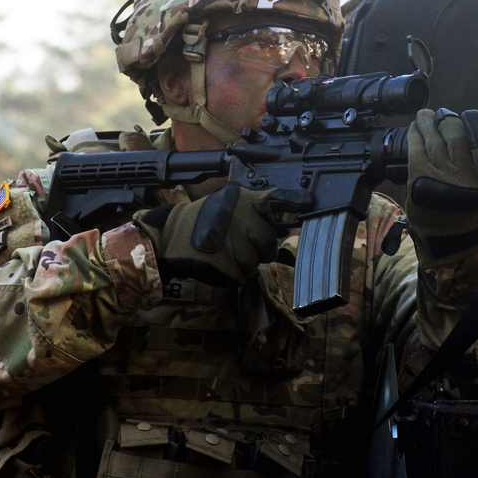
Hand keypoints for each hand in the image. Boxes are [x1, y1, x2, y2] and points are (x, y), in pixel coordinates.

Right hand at [133, 184, 312, 286]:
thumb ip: (253, 211)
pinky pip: (240, 277)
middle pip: (268, 244)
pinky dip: (231, 275)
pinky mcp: (225, 264)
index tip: (309, 201)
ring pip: (253, 263)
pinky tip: (217, 262)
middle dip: (259, 250)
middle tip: (241, 246)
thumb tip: (285, 225)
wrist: (169, 236)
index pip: (274, 200)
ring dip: (242, 263)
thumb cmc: (201, 221)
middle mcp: (241, 219)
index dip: (293, 202)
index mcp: (242, 202)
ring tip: (223, 252)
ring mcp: (234, 243)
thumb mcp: (225, 205)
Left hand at [406, 108, 477, 259]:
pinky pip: (417, 147)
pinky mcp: (419, 176)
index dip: (477, 126)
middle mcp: (465, 177)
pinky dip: (416, 134)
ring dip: (428, 121)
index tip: (471, 117)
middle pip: (456, 135)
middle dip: (449, 120)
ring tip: (425, 115)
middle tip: (444, 115)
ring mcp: (441, 175)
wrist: (445, 237)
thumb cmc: (469, 212)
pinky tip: (415, 127)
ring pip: (435, 138)